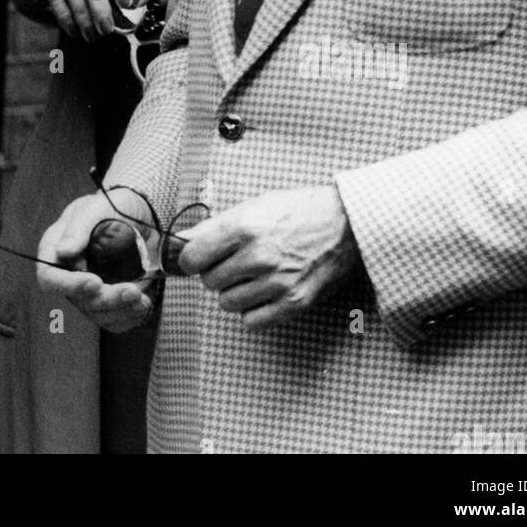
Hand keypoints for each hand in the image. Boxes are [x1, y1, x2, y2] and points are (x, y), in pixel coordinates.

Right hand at [36, 192, 155, 333]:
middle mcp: (69, 275)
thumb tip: (63, 251)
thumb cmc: (111, 206)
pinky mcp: (108, 300)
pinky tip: (143, 304)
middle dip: (107, 299)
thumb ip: (79, 227)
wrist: (138, 215)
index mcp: (56, 251)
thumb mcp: (96, 207)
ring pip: (97, 314)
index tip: (95, 282)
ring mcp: (88, 290)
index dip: (68, 285)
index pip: (49, 277)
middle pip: (79, 300)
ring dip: (121, 310)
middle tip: (132, 290)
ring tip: (142, 298)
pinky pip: (114, 320)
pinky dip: (129, 317)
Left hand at [177, 186, 359, 329]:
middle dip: (215, 272)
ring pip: (227, 303)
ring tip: (252, 275)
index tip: (198, 257)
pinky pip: (251, 321)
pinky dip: (252, 310)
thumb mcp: (253, 206)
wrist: (344, 225)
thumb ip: (215, 226)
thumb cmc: (298, 210)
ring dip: (233, 291)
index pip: (191, 258)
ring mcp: (276, 283)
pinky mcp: (293, 303)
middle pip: (209, 282)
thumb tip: (182, 239)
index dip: (191, 258)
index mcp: (244, 228)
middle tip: (233, 261)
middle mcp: (258, 257)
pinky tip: (263, 292)